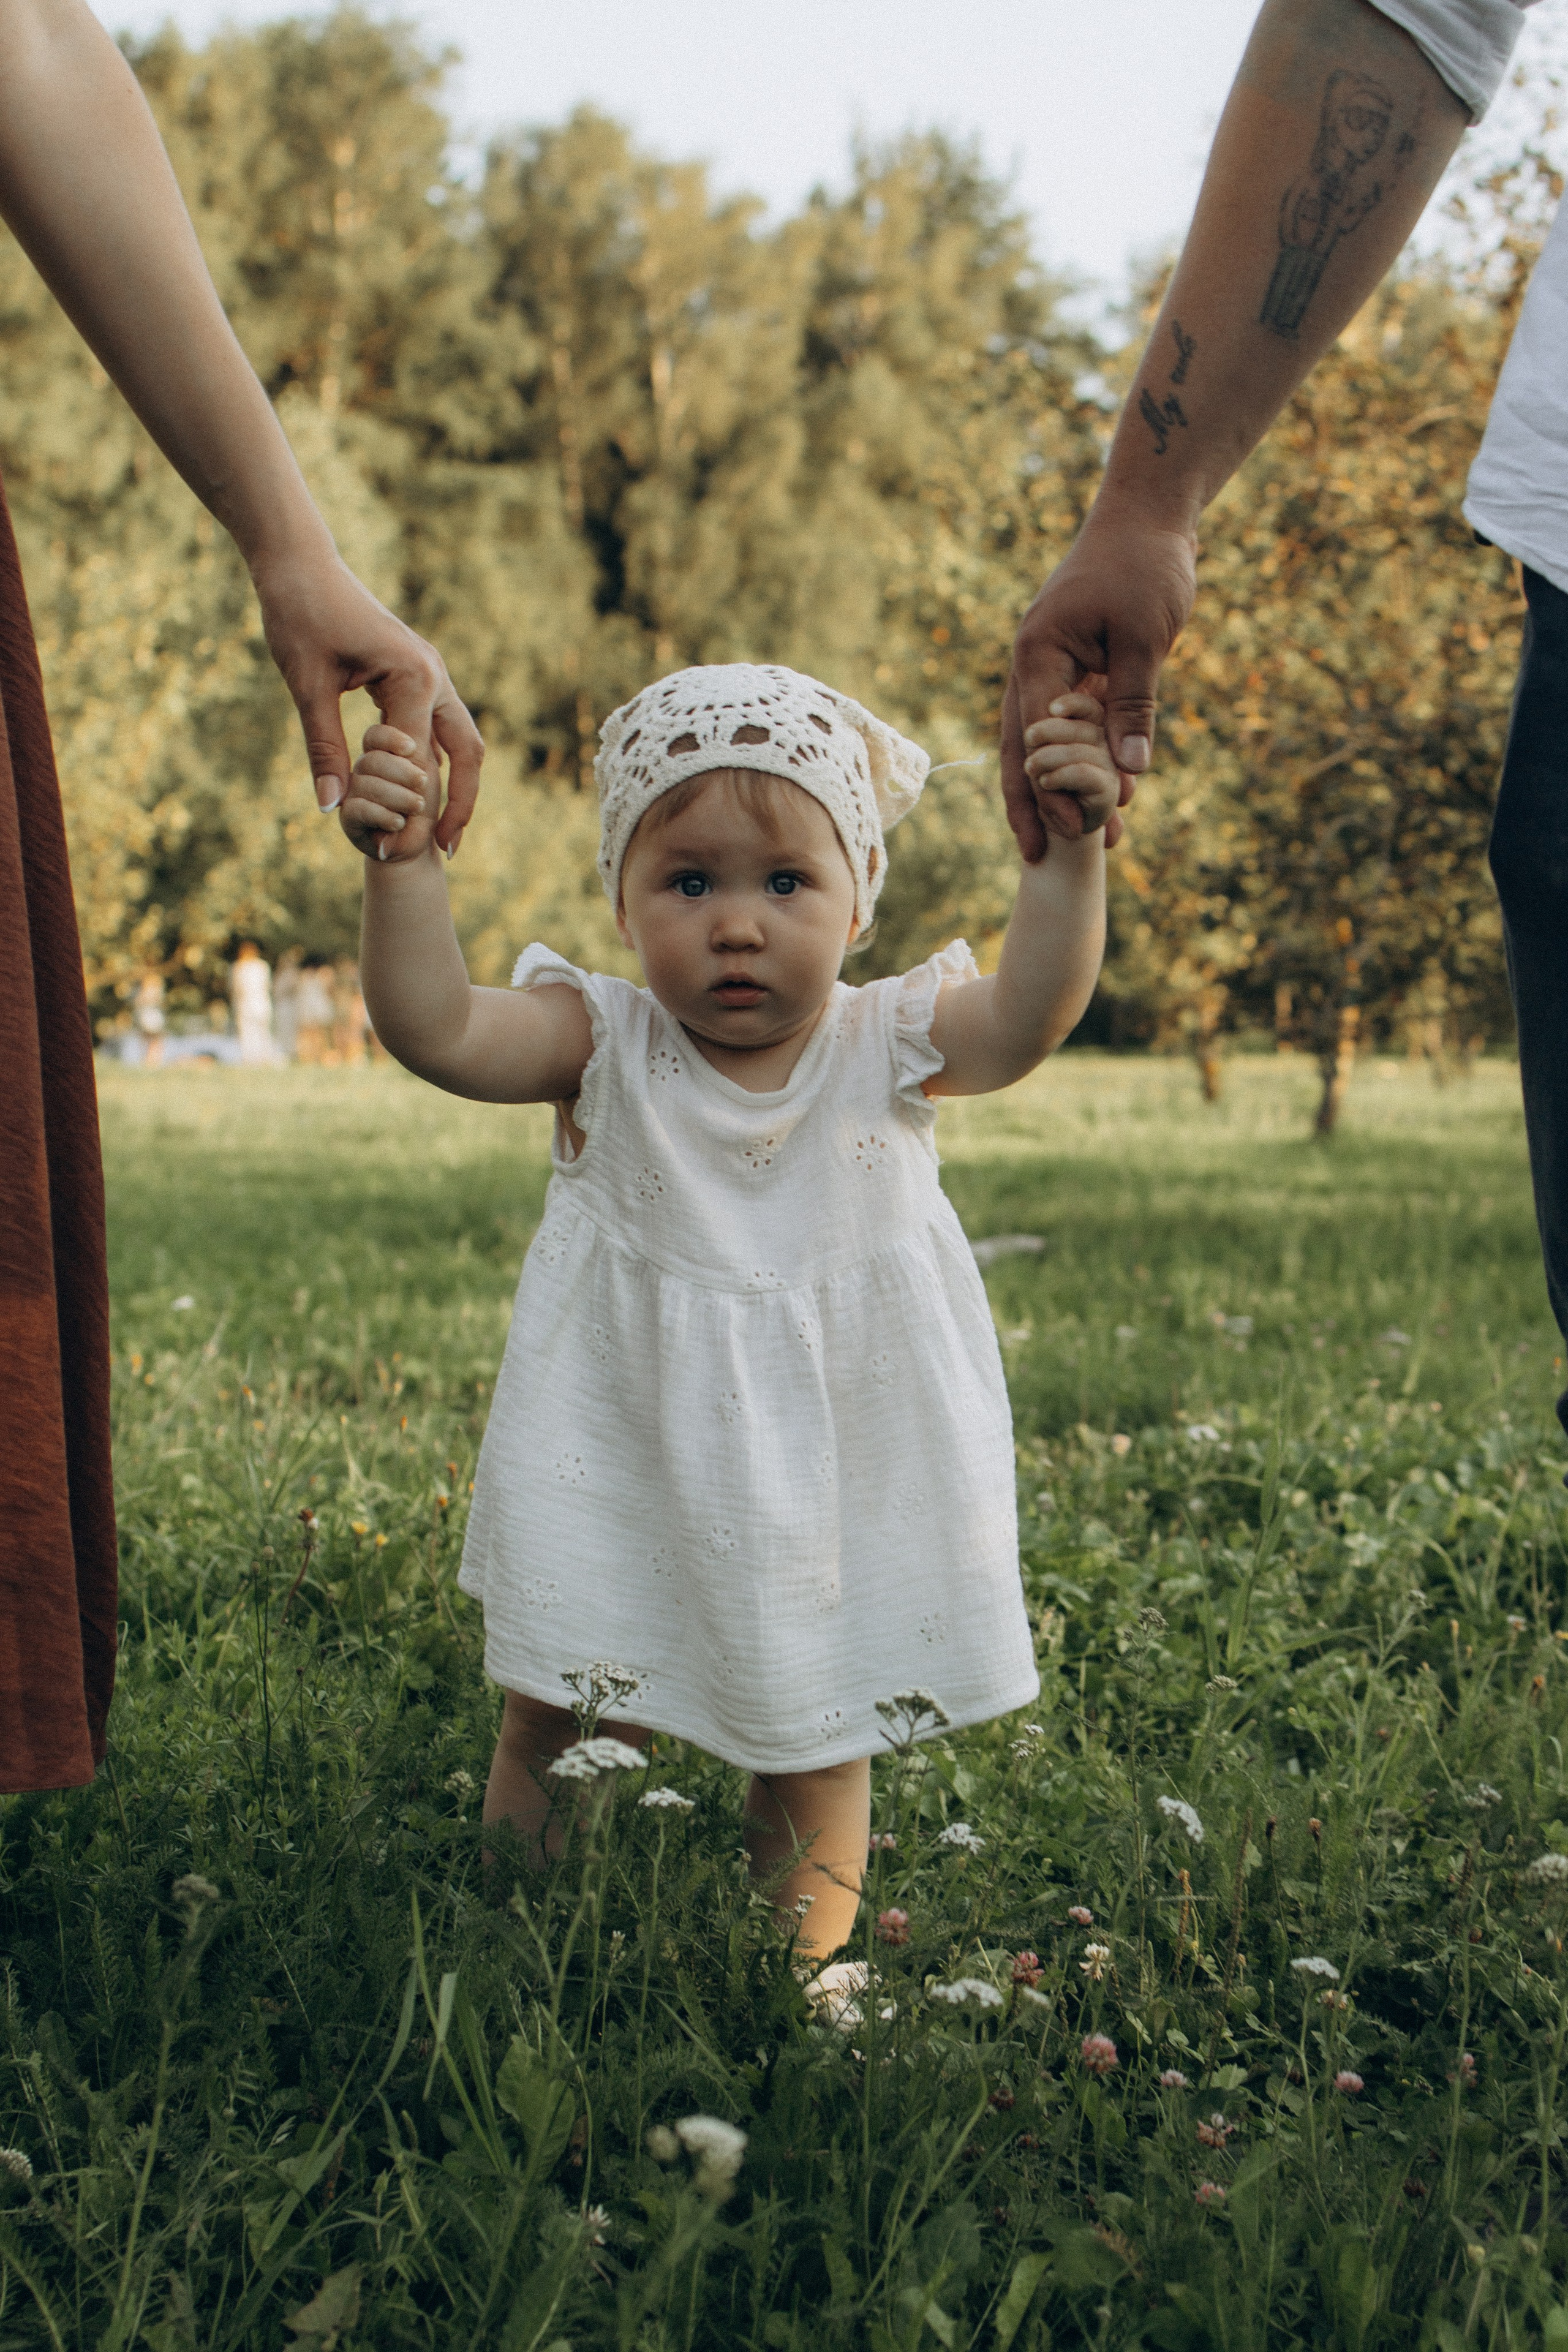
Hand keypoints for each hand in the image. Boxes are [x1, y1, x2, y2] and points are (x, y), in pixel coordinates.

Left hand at [253, 546, 482, 855]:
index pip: (421, 761)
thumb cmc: (300, 612)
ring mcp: (429, 673)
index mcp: (415, 678)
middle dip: (459, 804)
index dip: (408, 811)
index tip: (389, 849)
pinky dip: (436, 761)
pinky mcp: (415, 673)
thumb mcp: (307, 685)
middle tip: (444, 851)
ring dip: (454, 785)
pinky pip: (438, 726)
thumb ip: (323, 747)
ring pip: (459, 740)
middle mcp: (434, 676)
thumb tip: (330, 808)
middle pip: (467, 752)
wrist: (299, 561)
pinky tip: (420, 793)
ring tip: (439, 832)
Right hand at [342, 724, 435, 861]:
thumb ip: (414, 739)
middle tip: (422, 783)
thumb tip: (406, 721)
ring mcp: (351, 793)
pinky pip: (358, 809)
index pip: (374, 737)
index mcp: (379, 752)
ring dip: (398, 797)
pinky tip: (398, 823)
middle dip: (402, 772)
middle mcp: (361, 770)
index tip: (411, 748)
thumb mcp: (424, 765)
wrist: (419, 843)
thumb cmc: (424, 801)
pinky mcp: (348, 818)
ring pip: (364, 784)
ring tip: (416, 806)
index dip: (390, 740)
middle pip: (370, 760)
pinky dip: (383, 815)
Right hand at [1002, 501, 1196, 859]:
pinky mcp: (1074, 669)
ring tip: (1077, 842)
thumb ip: (1133, 703)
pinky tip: (1103, 796)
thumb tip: (1129, 772)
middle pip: (1020, 749)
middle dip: (1032, 805)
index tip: (1072, 831)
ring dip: (1058, 791)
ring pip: (1041, 743)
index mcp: (1039, 654)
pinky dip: (1082, 761)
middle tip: (1038, 858)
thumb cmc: (1145, 564)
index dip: (1051, 787)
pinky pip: (1069, 726)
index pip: (1035, 736)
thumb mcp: (1144, 636)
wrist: (1149, 516)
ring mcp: (1050, 668)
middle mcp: (1033, 665)